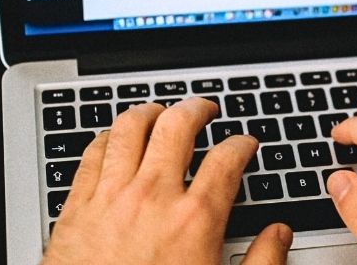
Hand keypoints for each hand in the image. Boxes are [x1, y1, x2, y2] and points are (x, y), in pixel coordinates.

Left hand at [42, 97, 291, 264]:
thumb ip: (261, 263)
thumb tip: (279, 235)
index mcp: (195, 220)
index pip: (227, 159)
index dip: (242, 144)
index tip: (244, 144)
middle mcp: (152, 198)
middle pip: (178, 126)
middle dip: (197, 108)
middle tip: (205, 109)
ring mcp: (111, 198)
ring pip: (130, 129)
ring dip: (149, 112)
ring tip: (160, 111)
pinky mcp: (77, 208)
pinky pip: (92, 154)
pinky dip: (108, 137)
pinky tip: (115, 138)